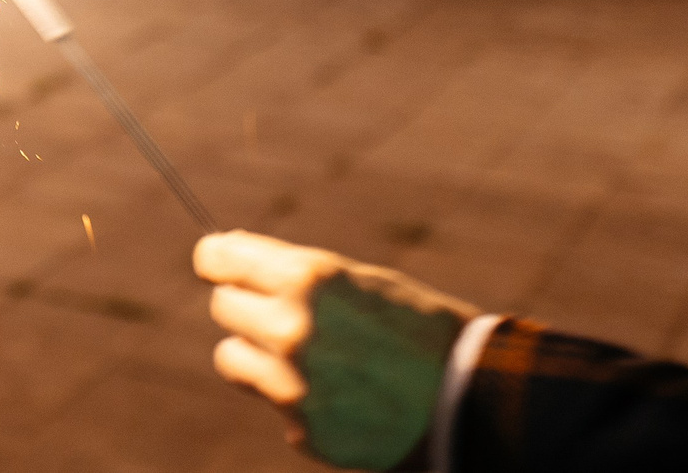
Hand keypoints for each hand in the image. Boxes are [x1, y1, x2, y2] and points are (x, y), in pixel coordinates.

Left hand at [196, 229, 477, 470]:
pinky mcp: (303, 430)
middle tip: (282, 315)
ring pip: (232, 358)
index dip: (217, 261)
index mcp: (305, 278)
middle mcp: (290, 328)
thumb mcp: (358, 281)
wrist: (472, 401)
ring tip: (314, 358)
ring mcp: (293, 384)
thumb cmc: (416, 327)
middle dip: (245, 308)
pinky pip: (274, 403)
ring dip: (258, 356)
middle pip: (222, 308)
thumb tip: (224, 258)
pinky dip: (297, 399)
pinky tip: (343, 396)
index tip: (218, 266)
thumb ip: (292, 274)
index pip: (215, 258)